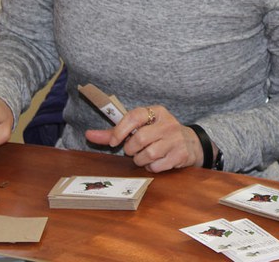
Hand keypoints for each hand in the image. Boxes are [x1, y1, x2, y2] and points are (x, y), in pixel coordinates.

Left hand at [85, 104, 203, 171]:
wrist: (191, 143)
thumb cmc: (158, 133)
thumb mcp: (140, 127)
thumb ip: (114, 132)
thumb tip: (88, 135)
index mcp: (155, 111)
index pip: (134, 116)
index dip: (120, 130)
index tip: (114, 142)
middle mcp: (167, 123)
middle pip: (140, 139)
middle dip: (131, 149)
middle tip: (132, 151)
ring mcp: (175, 138)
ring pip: (148, 154)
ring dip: (140, 160)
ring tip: (143, 157)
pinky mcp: (181, 154)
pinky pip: (158, 165)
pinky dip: (152, 167)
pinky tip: (155, 162)